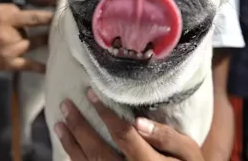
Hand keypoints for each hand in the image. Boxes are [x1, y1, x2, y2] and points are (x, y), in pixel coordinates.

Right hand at [0, 3, 51, 73]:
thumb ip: (10, 9)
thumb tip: (28, 15)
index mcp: (5, 18)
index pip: (33, 17)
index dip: (48, 16)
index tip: (62, 14)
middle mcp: (10, 35)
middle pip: (32, 31)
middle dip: (40, 28)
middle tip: (56, 26)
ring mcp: (10, 51)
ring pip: (32, 44)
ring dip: (40, 41)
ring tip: (55, 38)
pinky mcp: (9, 65)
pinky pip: (28, 65)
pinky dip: (40, 67)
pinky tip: (52, 66)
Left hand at [54, 88, 204, 160]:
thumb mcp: (189, 152)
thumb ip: (167, 137)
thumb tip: (139, 121)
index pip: (122, 134)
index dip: (105, 113)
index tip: (90, 94)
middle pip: (97, 151)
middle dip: (79, 127)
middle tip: (65, 106)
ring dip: (71, 144)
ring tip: (59, 125)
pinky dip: (76, 160)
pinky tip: (69, 148)